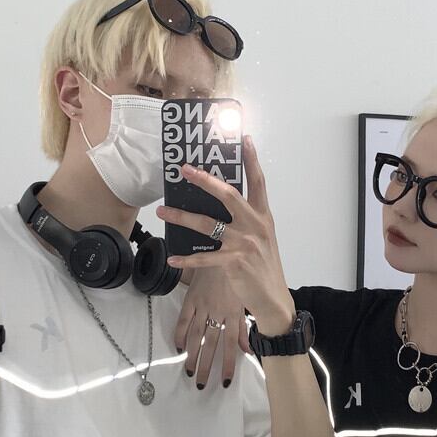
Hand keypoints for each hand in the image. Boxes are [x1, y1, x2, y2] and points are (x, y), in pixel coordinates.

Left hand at [156, 135, 295, 336]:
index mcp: (263, 217)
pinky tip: (173, 257)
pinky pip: (203, 257)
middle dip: (204, 179)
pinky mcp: (233, 262)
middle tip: (184, 170)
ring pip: (207, 223)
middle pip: (228, 194)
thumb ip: (246, 222)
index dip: (251, 159)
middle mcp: (254, 226)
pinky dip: (186, 258)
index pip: (258, 182)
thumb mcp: (262, 239)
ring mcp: (243, 244)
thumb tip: (219, 209)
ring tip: (162, 210)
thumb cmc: (265, 268)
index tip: (244, 138)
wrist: (273, 298)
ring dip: (181, 216)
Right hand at [175, 266, 250, 389]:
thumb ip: (243, 329)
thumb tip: (247, 350)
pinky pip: (184, 319)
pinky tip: (179, 348)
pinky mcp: (191, 299)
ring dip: (192, 355)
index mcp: (233, 314)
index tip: (225, 381)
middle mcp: (217, 313)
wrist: (221, 251)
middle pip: (211, 345)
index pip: (231, 345)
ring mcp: (203, 306)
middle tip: (201, 383)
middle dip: (206, 366)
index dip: (228, 364)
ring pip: (196, 336)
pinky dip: (180, 334)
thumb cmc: (236, 278)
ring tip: (189, 371)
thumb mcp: (243, 303)